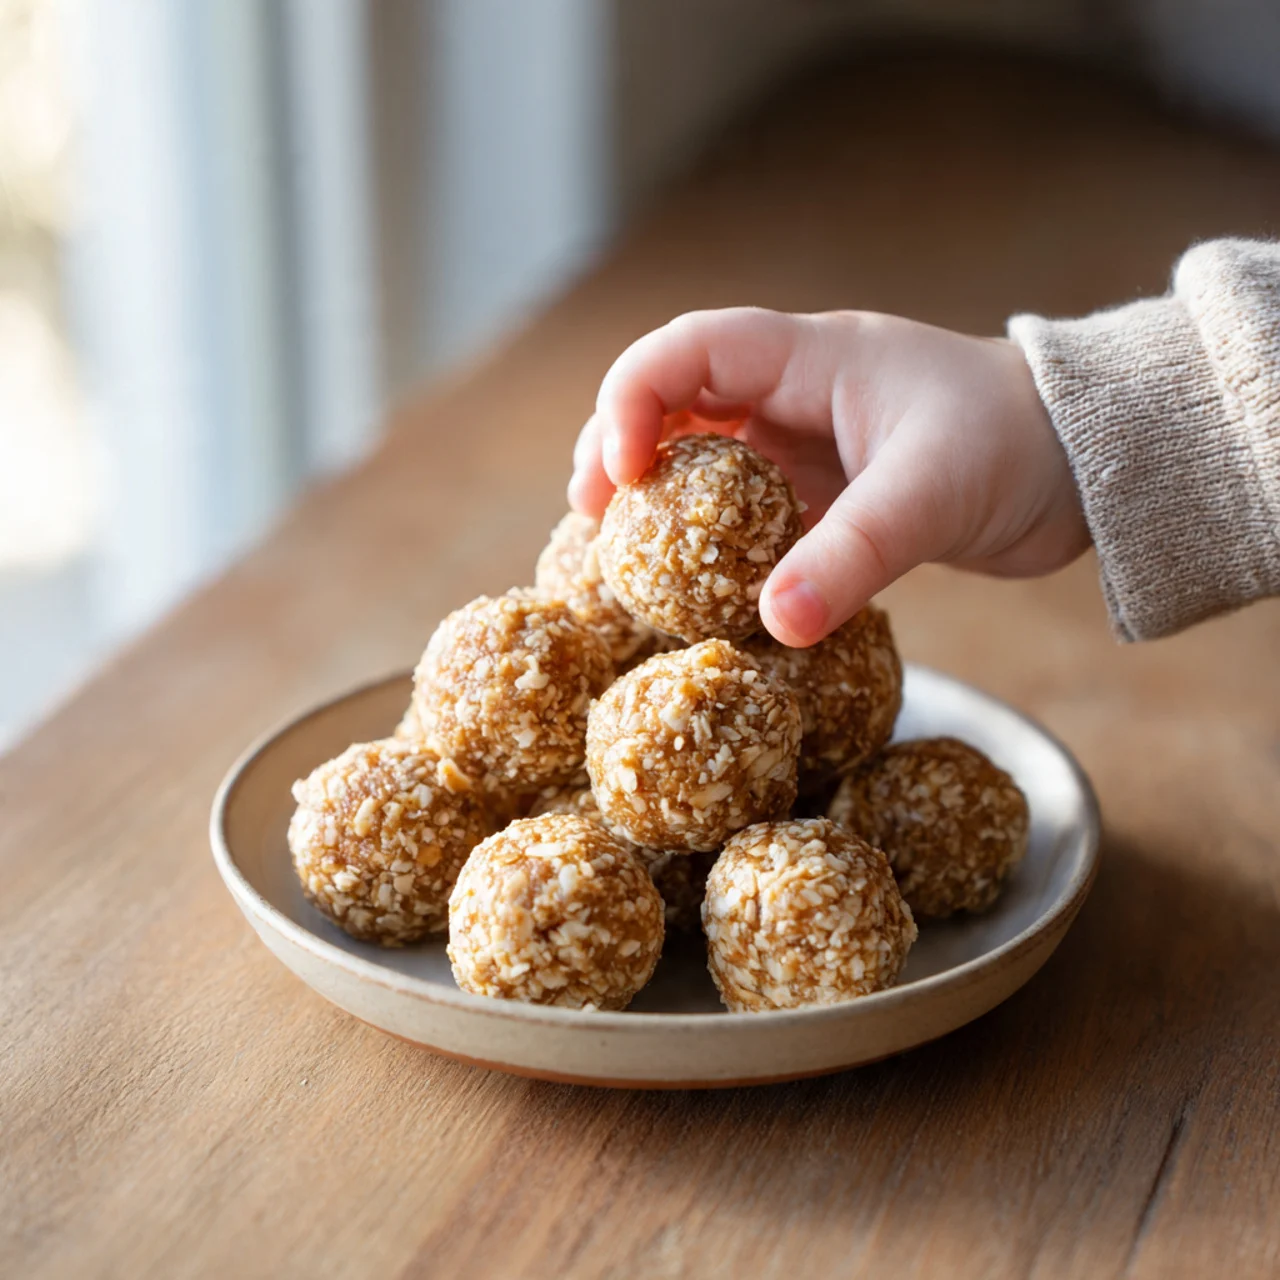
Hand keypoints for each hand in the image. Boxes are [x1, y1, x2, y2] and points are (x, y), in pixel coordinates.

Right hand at [569, 308, 1089, 645]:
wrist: (1087, 465)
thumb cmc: (1021, 445)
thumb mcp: (931, 495)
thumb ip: (852, 556)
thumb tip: (776, 623)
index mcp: (813, 357)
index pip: (689, 349)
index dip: (633, 400)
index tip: (619, 475)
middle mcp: (796, 392)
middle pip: (673, 398)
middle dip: (618, 449)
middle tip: (589, 520)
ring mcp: (808, 443)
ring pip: (701, 456)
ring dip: (656, 499)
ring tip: (619, 555)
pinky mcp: (826, 493)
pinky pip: (744, 511)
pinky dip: (709, 542)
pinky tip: (691, 586)